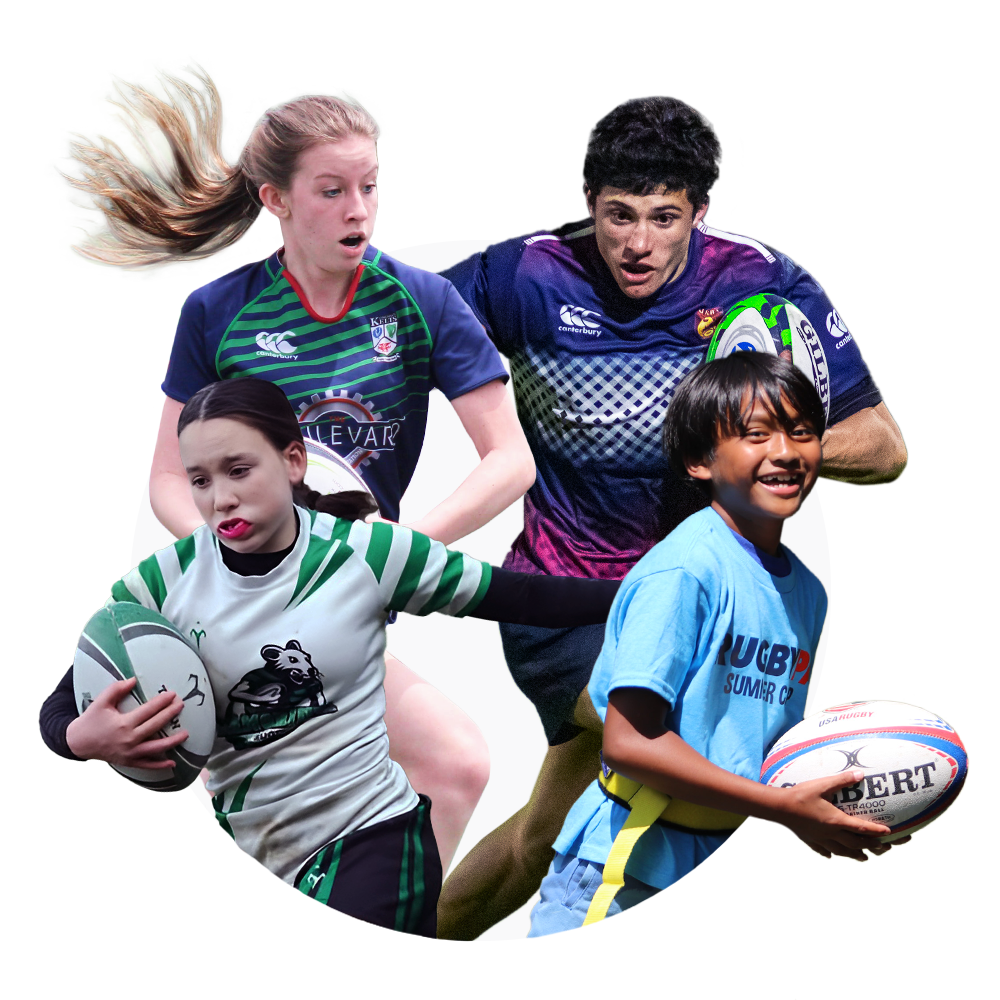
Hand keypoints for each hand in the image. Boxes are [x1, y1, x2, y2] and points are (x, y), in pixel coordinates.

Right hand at [66, 678, 189, 769]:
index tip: (173, 694)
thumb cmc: (90, 721)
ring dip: (172, 741)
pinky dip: (160, 765)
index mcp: (123, 723)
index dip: (162, 702)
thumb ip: (116, 689)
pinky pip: (147, 765)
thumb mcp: (101, 702)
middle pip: (155, 725)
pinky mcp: (128, 762)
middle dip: (170, 714)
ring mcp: (130, 752)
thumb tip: (134, 680)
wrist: (77, 744)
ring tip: (186, 734)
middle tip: (181, 705)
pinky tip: (173, 763)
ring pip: (156, 748)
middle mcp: (129, 739)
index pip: (148, 710)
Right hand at [771, 770, 891, 861]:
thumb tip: (860, 774)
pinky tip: (833, 856)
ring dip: (856, 855)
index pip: (861, 828)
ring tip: (865, 858)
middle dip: (872, 846)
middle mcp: (831, 833)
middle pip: (856, 844)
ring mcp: (820, 839)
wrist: (778, 808)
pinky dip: (831, 854)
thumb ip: (841, 780)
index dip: (876, 831)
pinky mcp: (810, 841)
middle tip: (884, 848)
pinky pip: (824, 851)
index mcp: (836, 821)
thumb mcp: (821, 785)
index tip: (889, 833)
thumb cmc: (800, 795)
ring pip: (842, 851)